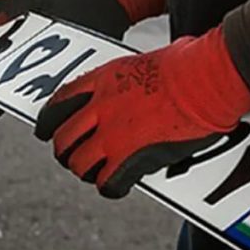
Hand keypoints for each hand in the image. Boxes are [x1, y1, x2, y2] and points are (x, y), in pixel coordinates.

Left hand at [34, 26, 249, 197]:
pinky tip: (117, 186)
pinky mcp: (132, 156)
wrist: (206, 77)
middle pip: (62, 138)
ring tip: (96, 174)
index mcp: (101, 80)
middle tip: (73, 159)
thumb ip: (129, 77)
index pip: (58, 103)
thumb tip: (143, 77)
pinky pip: (107, 183)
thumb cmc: (188, 62)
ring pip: (79, 164)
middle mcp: (100, 107)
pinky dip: (109, 188)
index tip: (44, 132)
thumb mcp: (143, 62)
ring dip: (85, 171)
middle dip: (64, 152)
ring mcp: (113, 133)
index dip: (46, 122)